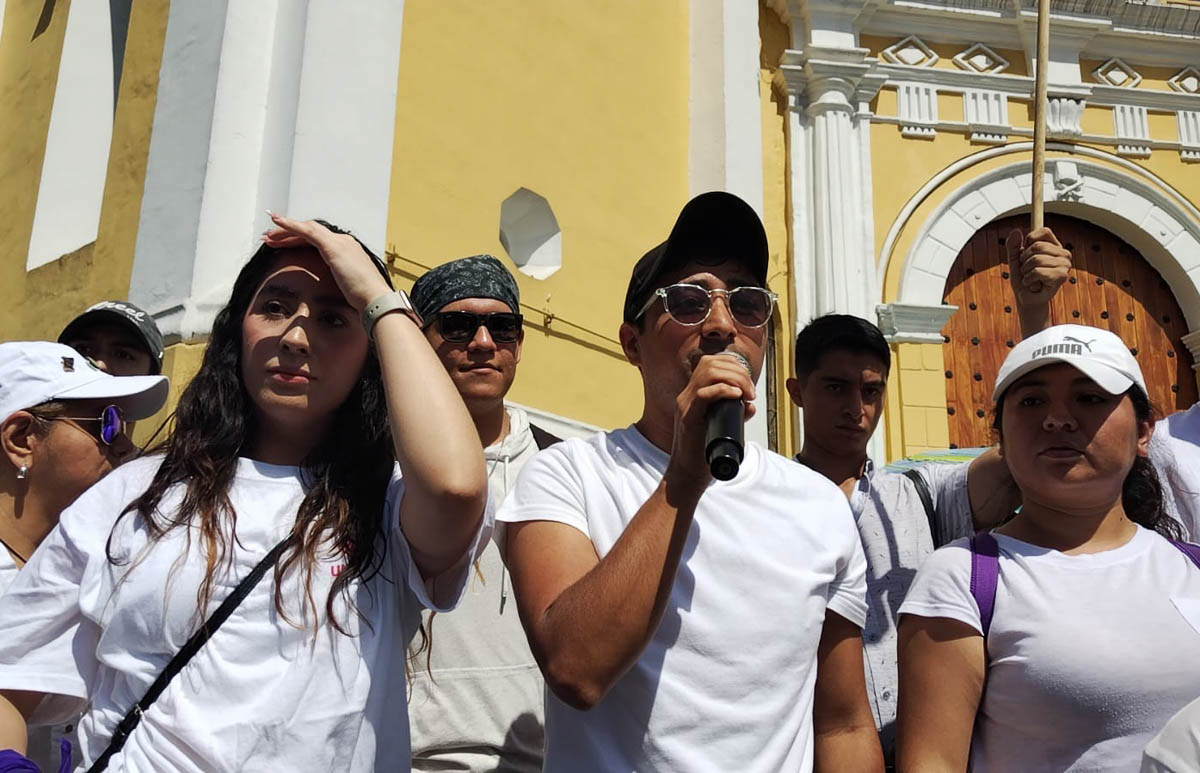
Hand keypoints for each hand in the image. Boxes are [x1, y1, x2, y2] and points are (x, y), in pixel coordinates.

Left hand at [263, 213, 390, 311]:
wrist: (375, 299)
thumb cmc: (365, 300)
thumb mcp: (350, 289)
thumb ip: (341, 286)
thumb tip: (335, 294)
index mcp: (348, 251)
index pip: (318, 241)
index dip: (299, 242)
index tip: (283, 246)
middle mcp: (344, 242)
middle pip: (311, 233)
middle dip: (289, 234)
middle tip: (270, 239)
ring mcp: (339, 242)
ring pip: (306, 230)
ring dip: (284, 231)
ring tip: (267, 236)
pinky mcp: (332, 246)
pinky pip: (306, 231)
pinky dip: (290, 225)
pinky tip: (276, 222)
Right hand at [664, 353, 755, 490]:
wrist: (687, 475)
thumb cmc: (703, 454)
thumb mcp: (723, 428)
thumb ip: (735, 415)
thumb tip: (750, 406)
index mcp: (693, 394)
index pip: (711, 363)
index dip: (733, 365)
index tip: (749, 383)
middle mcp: (687, 396)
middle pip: (710, 364)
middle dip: (737, 371)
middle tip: (751, 390)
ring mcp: (685, 405)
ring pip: (707, 373)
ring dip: (734, 378)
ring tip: (747, 393)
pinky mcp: (688, 418)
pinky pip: (702, 394)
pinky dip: (722, 390)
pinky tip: (736, 396)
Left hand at [1005, 227, 1070, 307]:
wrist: (1026, 298)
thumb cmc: (1023, 278)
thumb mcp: (1015, 259)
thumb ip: (1013, 245)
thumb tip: (1015, 230)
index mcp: (1055, 246)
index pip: (1044, 231)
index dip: (1029, 240)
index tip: (1025, 252)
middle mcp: (1063, 254)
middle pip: (1037, 246)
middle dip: (1024, 259)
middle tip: (1026, 269)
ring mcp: (1065, 265)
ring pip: (1036, 259)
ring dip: (1025, 271)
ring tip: (1029, 277)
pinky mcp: (1062, 276)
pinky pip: (1037, 271)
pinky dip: (1028, 279)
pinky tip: (1031, 284)